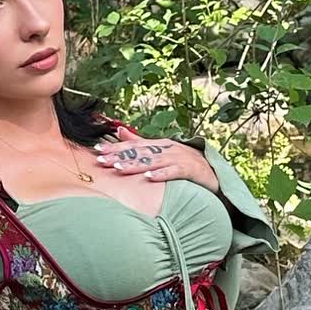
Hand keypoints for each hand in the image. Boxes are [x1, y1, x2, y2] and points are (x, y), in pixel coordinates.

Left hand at [93, 126, 218, 193]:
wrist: (213, 172)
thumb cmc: (184, 163)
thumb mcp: (161, 151)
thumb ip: (140, 143)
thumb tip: (120, 131)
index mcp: (158, 145)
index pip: (132, 146)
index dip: (115, 148)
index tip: (97, 151)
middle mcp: (166, 149)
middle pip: (140, 152)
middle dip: (120, 156)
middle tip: (102, 160)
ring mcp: (178, 159)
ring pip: (153, 161)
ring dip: (136, 165)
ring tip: (119, 168)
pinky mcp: (189, 170)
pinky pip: (173, 172)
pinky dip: (161, 174)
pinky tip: (149, 178)